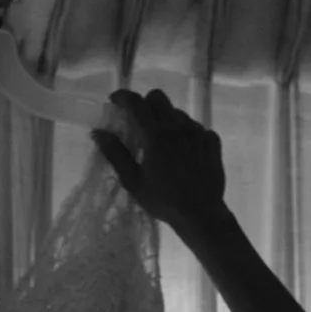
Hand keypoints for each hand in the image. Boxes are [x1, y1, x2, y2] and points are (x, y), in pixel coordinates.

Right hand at [93, 89, 229, 241]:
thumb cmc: (163, 200)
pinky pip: (197, 127)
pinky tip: (185, 151)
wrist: (201, 214)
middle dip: (146, 103)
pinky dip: (187, 133)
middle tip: (140, 121)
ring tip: (164, 142)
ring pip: (178, 113)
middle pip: (159, 98)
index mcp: (155, 136)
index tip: (115, 101)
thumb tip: (98, 133)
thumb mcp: (133, 181)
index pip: (136, 103)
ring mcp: (197, 132)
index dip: (123, 97)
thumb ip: (116, 154)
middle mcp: (177, 127)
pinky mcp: (212, 141)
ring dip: (166, 120)